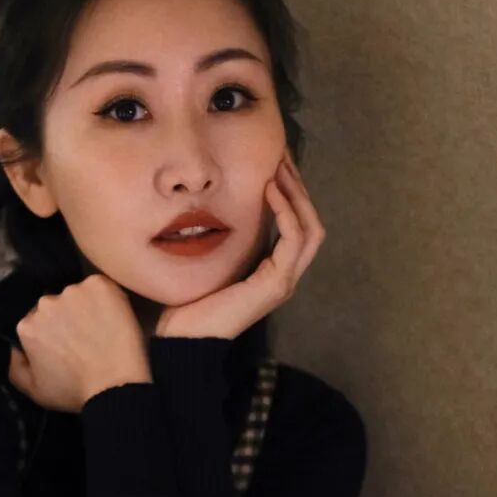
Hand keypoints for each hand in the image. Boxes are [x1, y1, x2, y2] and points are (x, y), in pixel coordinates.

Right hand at [8, 273, 150, 413]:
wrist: (114, 385)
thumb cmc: (74, 392)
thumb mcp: (34, 391)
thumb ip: (16, 368)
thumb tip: (13, 349)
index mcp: (27, 326)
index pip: (37, 321)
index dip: (53, 332)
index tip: (67, 344)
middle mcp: (45, 304)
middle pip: (55, 305)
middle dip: (67, 317)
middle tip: (85, 337)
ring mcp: (72, 292)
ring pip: (78, 294)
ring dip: (87, 306)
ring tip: (102, 328)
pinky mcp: (99, 285)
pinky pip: (100, 286)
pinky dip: (107, 297)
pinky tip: (114, 316)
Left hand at [153, 147, 325, 339]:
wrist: (184, 340)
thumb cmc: (189, 306)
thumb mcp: (210, 264)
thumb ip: (223, 242)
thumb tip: (212, 208)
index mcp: (273, 271)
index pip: (298, 225)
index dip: (291, 194)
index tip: (275, 163)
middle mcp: (285, 276)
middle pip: (311, 223)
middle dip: (299, 187)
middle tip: (282, 156)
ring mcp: (284, 281)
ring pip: (310, 228)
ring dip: (297, 194)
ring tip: (279, 167)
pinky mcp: (276, 284)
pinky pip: (293, 240)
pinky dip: (286, 211)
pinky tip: (269, 190)